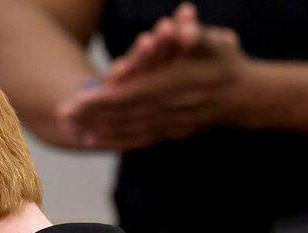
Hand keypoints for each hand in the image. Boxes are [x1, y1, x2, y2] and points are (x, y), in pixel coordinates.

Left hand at [56, 3, 249, 150]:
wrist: (245, 96)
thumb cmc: (224, 60)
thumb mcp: (212, 41)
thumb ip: (193, 31)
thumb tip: (184, 17)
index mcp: (174, 86)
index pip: (130, 94)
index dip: (102, 99)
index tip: (77, 100)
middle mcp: (169, 109)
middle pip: (122, 114)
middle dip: (91, 116)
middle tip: (62, 115)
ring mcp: (169, 124)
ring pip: (127, 128)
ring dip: (98, 129)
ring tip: (71, 128)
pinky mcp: (169, 133)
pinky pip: (137, 139)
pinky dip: (114, 139)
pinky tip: (93, 139)